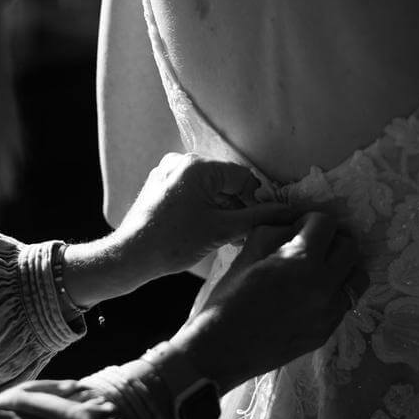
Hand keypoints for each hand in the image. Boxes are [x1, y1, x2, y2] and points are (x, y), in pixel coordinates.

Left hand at [109, 152, 305, 287]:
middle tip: (246, 234)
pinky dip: (204, 208)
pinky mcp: (160, 186)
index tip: (261, 223)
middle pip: (225, 182)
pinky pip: (192, 192)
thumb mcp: (222, 230)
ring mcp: (168, 173)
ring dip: (222, 209)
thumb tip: (287, 212)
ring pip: (209, 188)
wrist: (130, 257)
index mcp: (198, 166)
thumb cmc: (173, 243)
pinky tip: (208, 231)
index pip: (242, 177)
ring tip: (228, 236)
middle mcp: (182, 162)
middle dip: (239, 207)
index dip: (256, 201)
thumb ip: (257, 218)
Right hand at [168, 212, 366, 393]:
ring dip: (342, 268)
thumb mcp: (247, 254)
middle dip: (332, 240)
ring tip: (320, 270)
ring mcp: (328, 313)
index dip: (312, 220)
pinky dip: (334, 293)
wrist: (221, 350)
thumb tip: (295, 226)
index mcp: (301, 261)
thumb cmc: (227, 298)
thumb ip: (275, 233)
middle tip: (313, 246)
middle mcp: (324, 286)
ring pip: (357, 278)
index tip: (299, 227)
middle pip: (350, 248)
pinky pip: (343, 304)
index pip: (327, 223)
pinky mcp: (325, 332)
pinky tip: (310, 296)